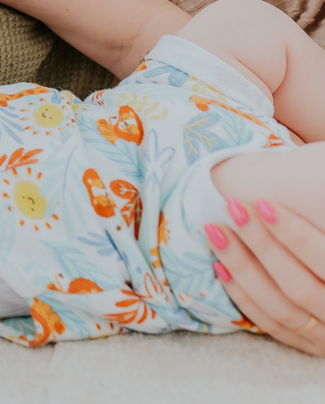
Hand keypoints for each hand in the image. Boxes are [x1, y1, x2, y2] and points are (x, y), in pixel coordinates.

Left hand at [207, 199, 324, 354]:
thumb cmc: (324, 236)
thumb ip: (318, 214)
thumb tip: (293, 182)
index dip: (295, 235)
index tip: (263, 203)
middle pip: (299, 287)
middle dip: (262, 245)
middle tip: (233, 208)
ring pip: (280, 306)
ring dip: (242, 266)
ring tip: (215, 231)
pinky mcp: (308, 345)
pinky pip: (270, 324)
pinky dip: (242, 295)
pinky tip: (219, 266)